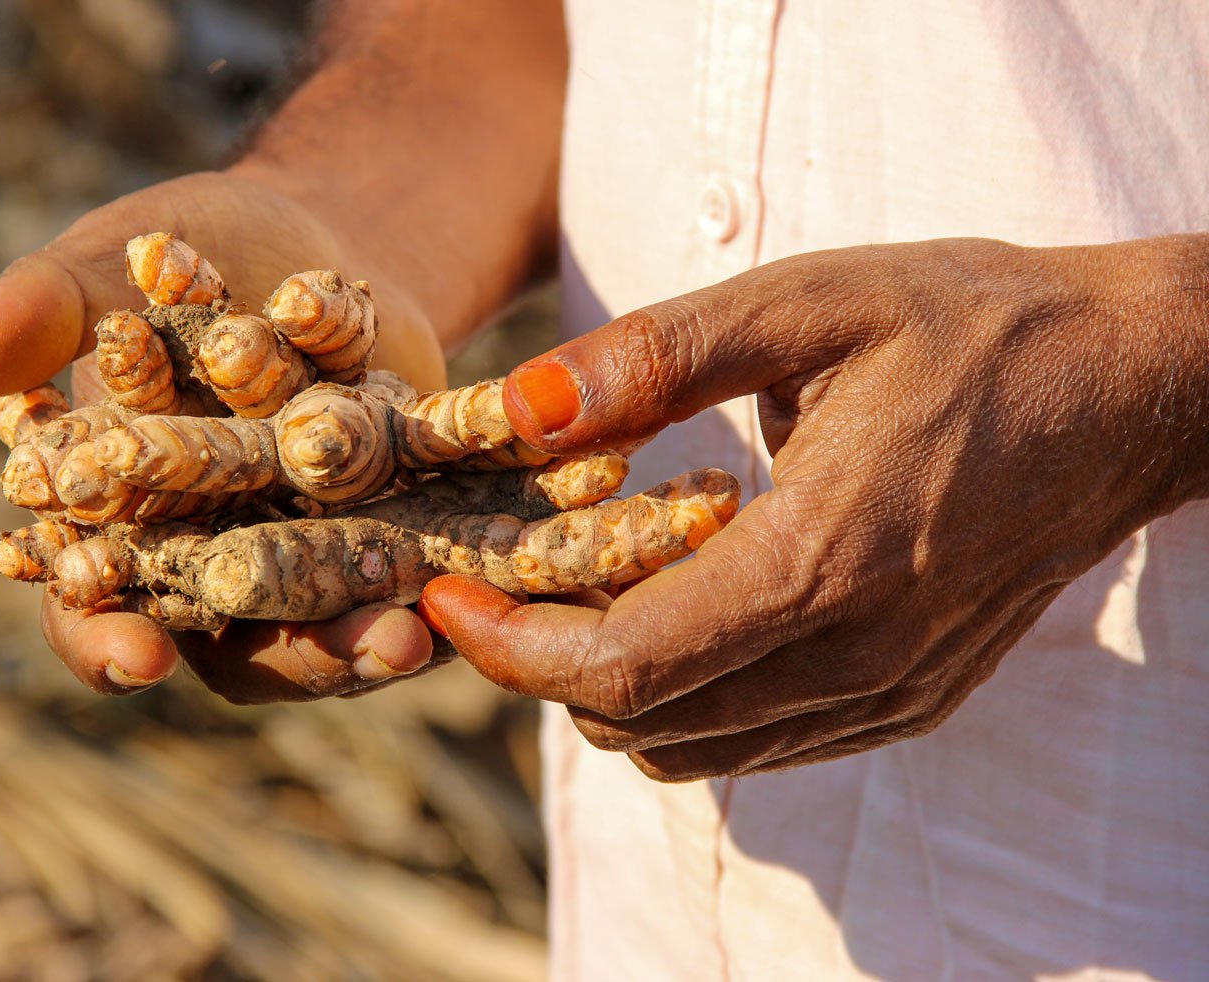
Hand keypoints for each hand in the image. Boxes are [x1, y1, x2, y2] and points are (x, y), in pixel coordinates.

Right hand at [0, 170, 443, 696]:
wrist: (313, 245)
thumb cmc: (187, 257)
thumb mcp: (115, 267)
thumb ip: (43, 312)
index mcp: (120, 527)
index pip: (92, 610)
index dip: (103, 640)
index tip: (132, 660)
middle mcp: (215, 566)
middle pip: (236, 644)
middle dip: (286, 655)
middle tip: (333, 656)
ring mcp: (308, 561)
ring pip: (334, 628)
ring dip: (371, 640)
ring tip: (409, 634)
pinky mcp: (386, 540)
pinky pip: (411, 581)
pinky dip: (439, 585)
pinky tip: (470, 585)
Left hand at [419, 235, 1208, 779]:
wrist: (1132, 389)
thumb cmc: (976, 328)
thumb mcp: (813, 302)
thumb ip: (656, 355)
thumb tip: (518, 406)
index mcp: (824, 560)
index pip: (624, 667)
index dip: (511, 648)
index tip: (450, 597)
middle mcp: (858, 654)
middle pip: (643, 723)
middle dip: (543, 665)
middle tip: (505, 580)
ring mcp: (891, 691)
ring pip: (694, 748)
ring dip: (612, 685)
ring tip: (588, 587)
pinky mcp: (912, 696)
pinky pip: (759, 739)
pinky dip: (688, 695)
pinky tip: (687, 604)